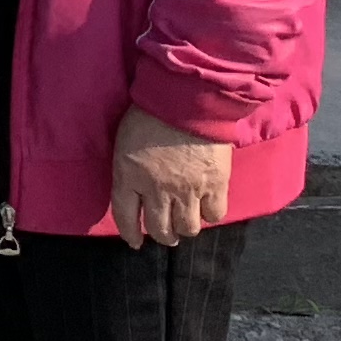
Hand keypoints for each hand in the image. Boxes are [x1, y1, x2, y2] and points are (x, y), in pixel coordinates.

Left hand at [110, 107, 232, 246]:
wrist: (188, 98)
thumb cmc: (151, 112)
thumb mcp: (125, 140)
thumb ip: (128, 168)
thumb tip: (133, 187)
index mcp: (128, 176)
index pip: (125, 217)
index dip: (130, 234)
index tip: (135, 241)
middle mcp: (157, 190)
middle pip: (160, 229)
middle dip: (163, 235)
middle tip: (167, 233)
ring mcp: (187, 190)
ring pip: (188, 228)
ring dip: (186, 228)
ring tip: (187, 221)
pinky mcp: (215, 185)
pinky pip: (214, 214)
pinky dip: (210, 214)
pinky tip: (207, 206)